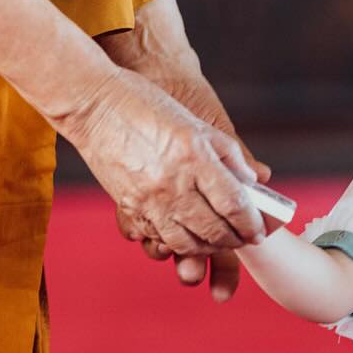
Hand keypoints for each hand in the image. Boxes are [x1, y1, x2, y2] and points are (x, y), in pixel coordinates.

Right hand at [61, 66, 262, 255]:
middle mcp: (174, 183)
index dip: (251, 223)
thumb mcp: (195, 122)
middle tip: (243, 238)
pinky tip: (187, 235)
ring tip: (217, 241)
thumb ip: (227, 152)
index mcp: (195, 157)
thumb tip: (251, 181)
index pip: (234, 204)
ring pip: (187, 243)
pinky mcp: (129, 207)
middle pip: (214, 230)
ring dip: (207, 247)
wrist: (94, 106)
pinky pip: (158, 237)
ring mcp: (149, 199)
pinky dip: (177, 243)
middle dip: (235, 240)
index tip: (258, 230)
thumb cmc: (145, 105)